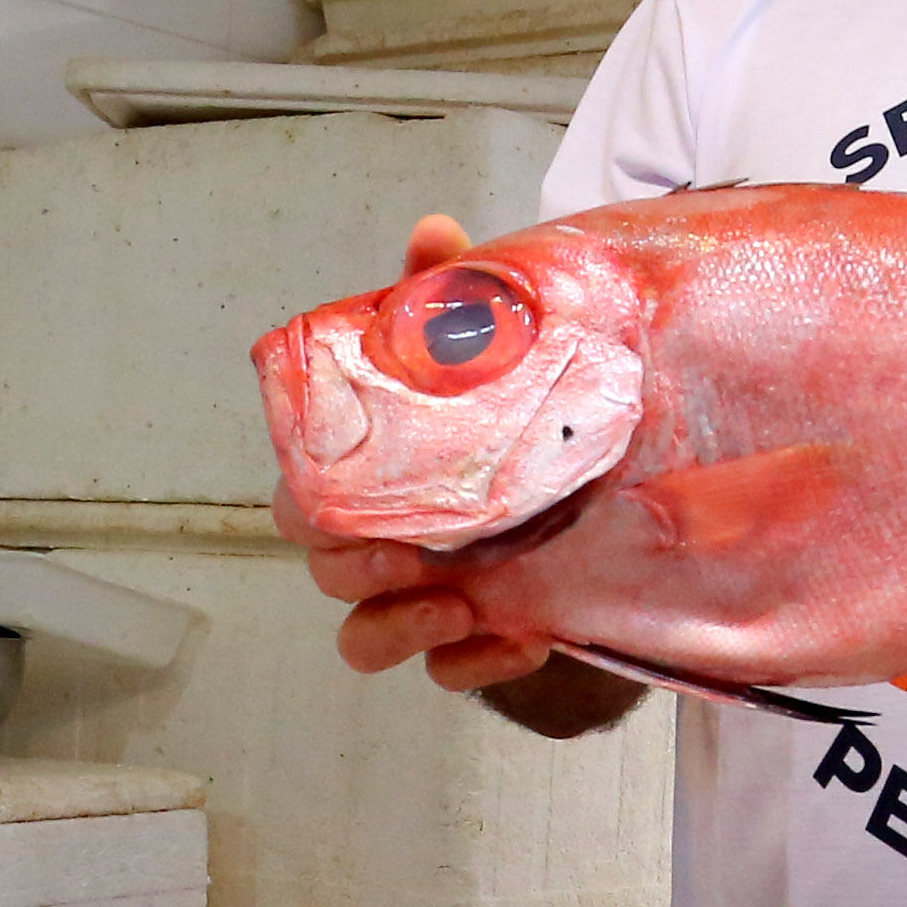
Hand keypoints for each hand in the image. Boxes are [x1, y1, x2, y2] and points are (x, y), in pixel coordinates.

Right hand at [287, 213, 558, 691]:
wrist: (608, 492)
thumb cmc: (519, 420)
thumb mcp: (492, 352)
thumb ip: (455, 300)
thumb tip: (434, 232)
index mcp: (368, 473)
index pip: (298, 493)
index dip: (304, 501)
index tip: (345, 492)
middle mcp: (382, 540)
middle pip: (321, 566)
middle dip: (350, 566)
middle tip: (403, 550)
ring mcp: (424, 597)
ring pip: (363, 638)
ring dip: (395, 628)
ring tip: (456, 605)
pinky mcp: (478, 642)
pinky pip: (450, 674)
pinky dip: (476, 665)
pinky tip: (523, 642)